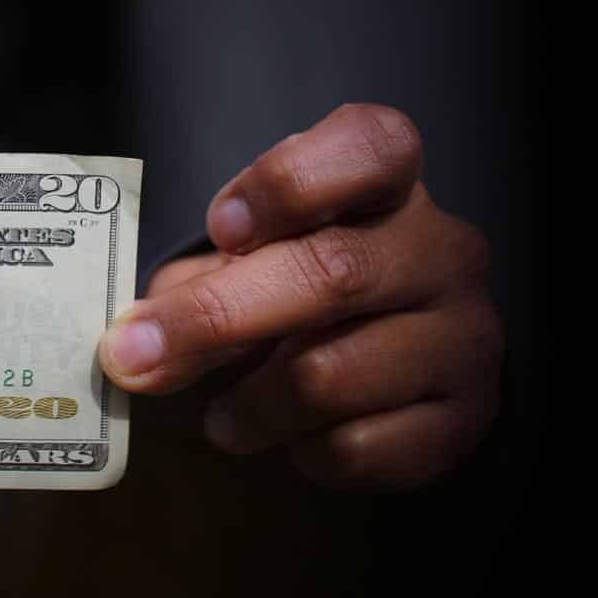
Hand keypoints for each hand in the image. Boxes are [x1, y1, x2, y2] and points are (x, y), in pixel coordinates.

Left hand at [100, 104, 501, 489]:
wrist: (398, 374)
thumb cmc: (304, 295)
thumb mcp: (248, 268)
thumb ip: (193, 292)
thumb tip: (132, 346)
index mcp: (390, 186)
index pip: (370, 147)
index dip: (289, 182)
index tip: (220, 227)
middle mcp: (444, 251)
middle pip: (332, 273)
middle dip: (214, 317)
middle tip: (132, 353)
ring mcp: (465, 336)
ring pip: (331, 376)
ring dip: (250, 406)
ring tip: (223, 418)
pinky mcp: (463, 420)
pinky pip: (355, 447)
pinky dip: (299, 451)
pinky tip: (295, 437)